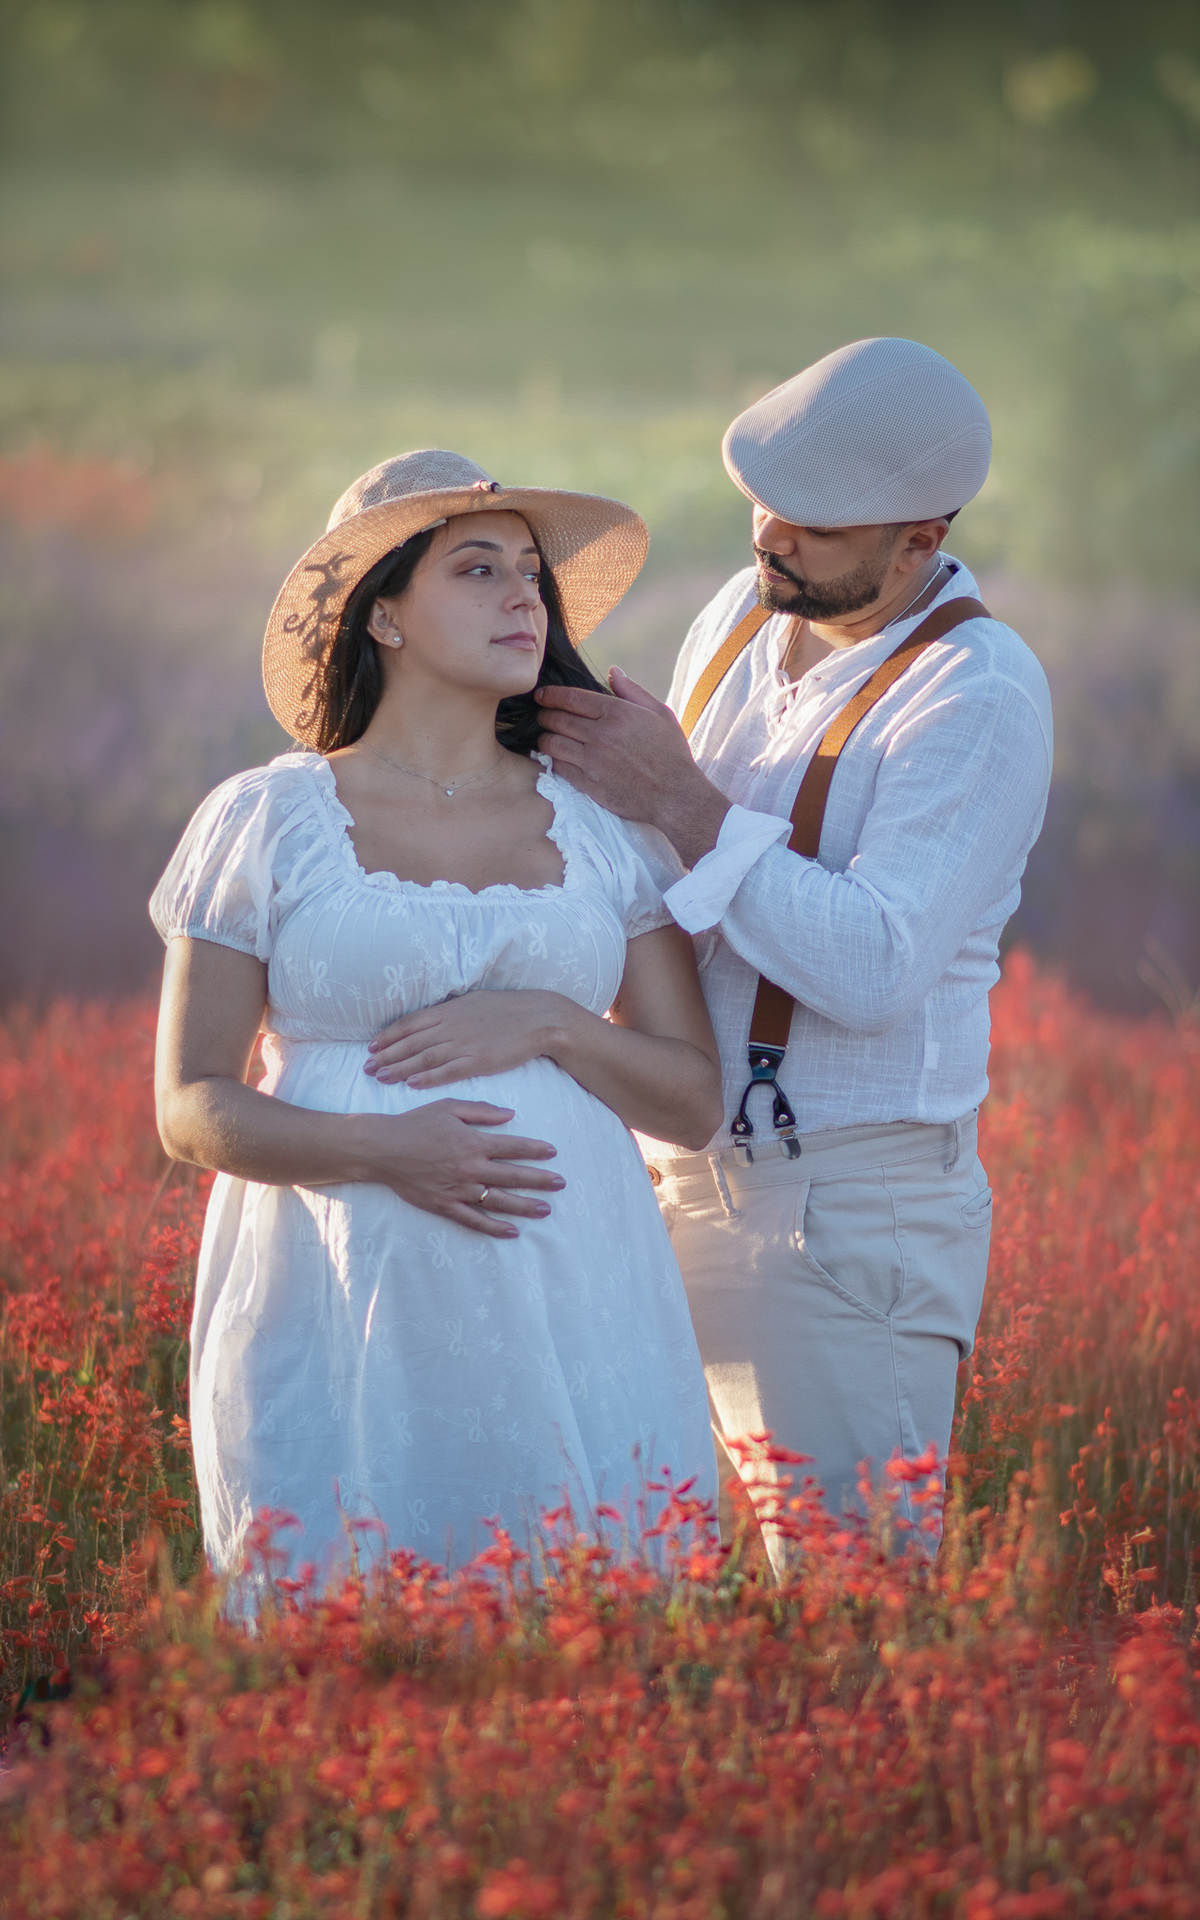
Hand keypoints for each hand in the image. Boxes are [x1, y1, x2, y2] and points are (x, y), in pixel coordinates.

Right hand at [360, 1099, 563, 1238]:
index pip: (513, 1147)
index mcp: (473, 1143)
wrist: (383, 1149)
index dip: (535, 1150)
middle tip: (561, 1184)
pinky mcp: (445, 1206)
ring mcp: (458, 1190)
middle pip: (513, 1176)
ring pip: (498, 1201)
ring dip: (524, 1206)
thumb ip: (482, 1111)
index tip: (553, 1153)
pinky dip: (494, 1228)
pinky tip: (512, 1231)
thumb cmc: (416, 1123)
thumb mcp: (449, 1107)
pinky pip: (474, 1221)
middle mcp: (470, 1168)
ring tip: (545, 1209)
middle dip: (540, 1180)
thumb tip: (510, 1115)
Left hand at [366, 989, 568, 1086]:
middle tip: (366, 1068)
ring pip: (424, 1057)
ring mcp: (465, 1044)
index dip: (389, 1036)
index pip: (410, 1023)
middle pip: (411, 1042)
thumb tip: (432, 1016)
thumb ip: (450, 1011)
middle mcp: (452, 1026)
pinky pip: (448, 1071)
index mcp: (450, 1010)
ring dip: (400, 1068)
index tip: (372, 1047)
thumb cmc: (508, 1009)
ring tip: (380, 1077)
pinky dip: (428, 1077)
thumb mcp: (474, 1001)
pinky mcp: (480, 1061)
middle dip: (386, 1055)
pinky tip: (411, 1083)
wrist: (540, 1018)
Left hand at [536, 669, 730, 865]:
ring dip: (545, 737)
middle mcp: (600, 735)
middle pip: (557, 719)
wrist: (674, 796)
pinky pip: (559, 767)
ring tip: (546, 736)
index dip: (551, 695)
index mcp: (617, 713)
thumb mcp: (659, 714)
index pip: (571, 698)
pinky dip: (554, 759)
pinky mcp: (588, 783)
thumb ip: (632, 690)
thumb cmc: (670, 753)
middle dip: (545, 715)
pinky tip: (557, 756)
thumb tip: (613, 671)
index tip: (542, 695)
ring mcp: (592, 761)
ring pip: (552, 743)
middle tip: (542, 715)